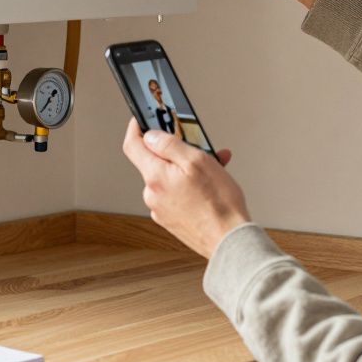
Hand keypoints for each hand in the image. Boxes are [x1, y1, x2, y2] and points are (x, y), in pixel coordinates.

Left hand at [121, 118, 249, 258]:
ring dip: (187, 170)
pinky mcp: (172, 220)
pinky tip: (210, 188)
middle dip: (175, 152)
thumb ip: (169, 145)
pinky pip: (176, 194)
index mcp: (155, 177)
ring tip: (214, 170)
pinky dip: (190, 187)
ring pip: (169, 179)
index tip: (142, 119)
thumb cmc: (219, 204)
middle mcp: (152, 194)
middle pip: (155, 162)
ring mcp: (161, 209)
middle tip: (198, 147)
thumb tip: (151, 136)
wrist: (229, 242)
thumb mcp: (197, 161)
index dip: (136, 128)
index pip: (132, 145)